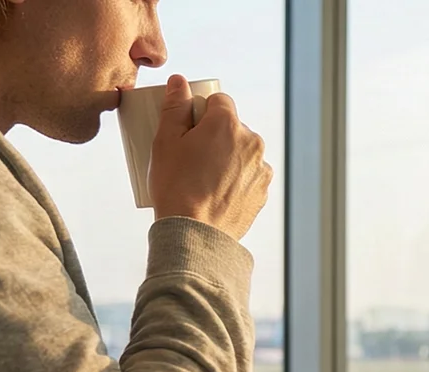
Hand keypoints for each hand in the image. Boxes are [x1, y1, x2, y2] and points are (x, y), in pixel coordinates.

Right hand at [147, 74, 273, 239]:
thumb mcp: (166, 141)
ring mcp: (261, 168)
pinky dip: (235, 178)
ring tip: (203, 178)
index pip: (218, 101)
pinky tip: (215, 191)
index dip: (200, 112)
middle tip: (191, 157)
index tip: (188, 130)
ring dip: (227, 157)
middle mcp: (252, 142)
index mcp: (228, 124)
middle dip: (214, 135)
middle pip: (232, 126)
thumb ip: (175, 106)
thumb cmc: (176, 185)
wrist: (195, 233)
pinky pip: (248, 175)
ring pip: (241, 151)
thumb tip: (180, 82)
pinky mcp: (262, 191)